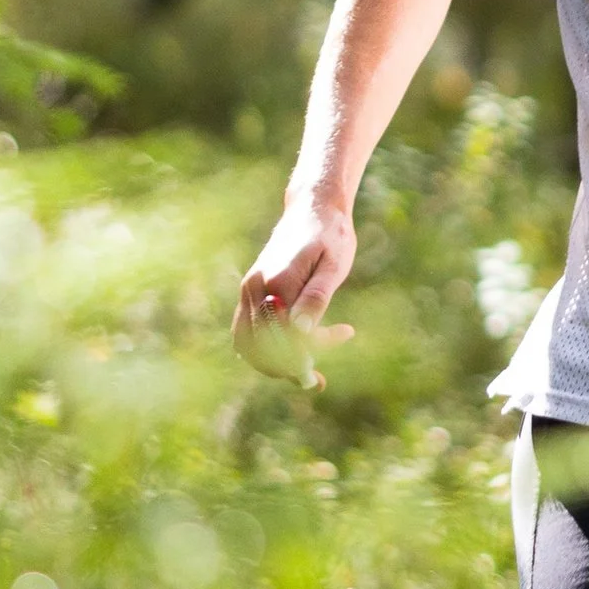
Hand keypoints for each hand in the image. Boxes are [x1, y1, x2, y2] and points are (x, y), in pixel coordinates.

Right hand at [233, 198, 357, 387]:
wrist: (312, 209)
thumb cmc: (330, 235)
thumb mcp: (334, 264)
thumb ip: (317, 297)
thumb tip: (302, 330)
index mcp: (278, 281)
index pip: (287, 333)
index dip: (310, 349)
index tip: (344, 335)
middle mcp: (256, 288)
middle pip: (264, 345)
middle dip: (291, 367)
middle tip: (319, 380)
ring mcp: (248, 290)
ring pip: (249, 344)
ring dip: (274, 366)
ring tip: (306, 376)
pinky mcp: (249, 293)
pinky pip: (244, 334)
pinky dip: (262, 353)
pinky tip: (287, 360)